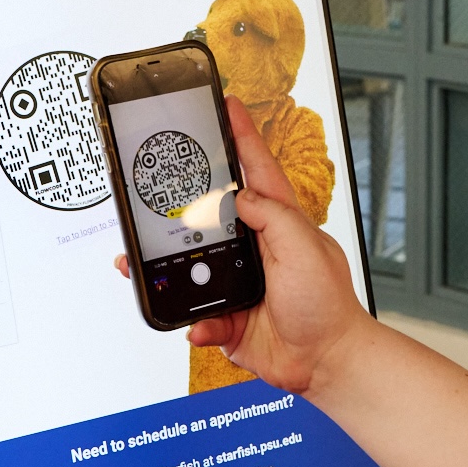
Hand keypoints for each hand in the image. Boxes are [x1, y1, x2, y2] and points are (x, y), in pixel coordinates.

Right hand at [115, 96, 374, 395]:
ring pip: (188, 265)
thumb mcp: (304, 249)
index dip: (240, 134)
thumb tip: (241, 198)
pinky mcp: (226, 316)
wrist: (323, 363)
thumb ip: (272, 218)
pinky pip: (195, 316)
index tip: (225, 104)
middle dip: (180, 203)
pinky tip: (199, 325)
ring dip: (165, 267)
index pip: (255, 167)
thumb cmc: (327, 306)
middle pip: (208, 213)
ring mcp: (236, 281)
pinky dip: (195, 323)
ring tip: (140, 261)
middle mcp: (254, 246)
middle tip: (153, 188)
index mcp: (278, 221)